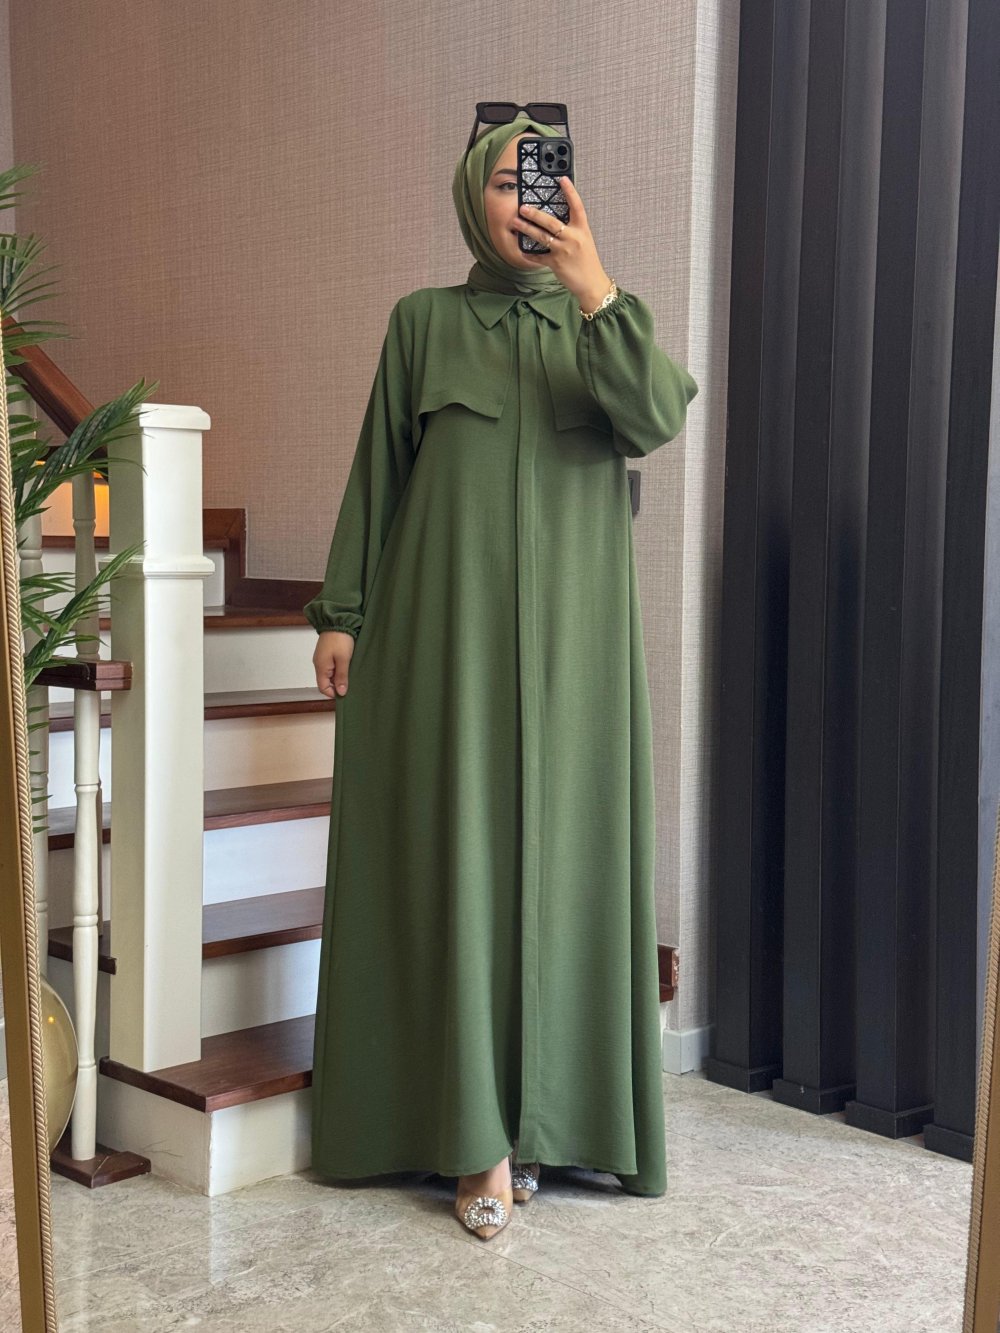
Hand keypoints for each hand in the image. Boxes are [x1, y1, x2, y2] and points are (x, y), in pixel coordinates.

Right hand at [313, 630, 354, 697]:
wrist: (338, 620)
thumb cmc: (340, 639)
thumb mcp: (343, 660)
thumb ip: (341, 677)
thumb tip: (341, 693)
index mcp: (321, 667)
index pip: (322, 688)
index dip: (333, 693)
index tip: (345, 692)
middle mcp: (319, 663)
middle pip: (326, 681)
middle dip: (337, 685)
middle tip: (350, 683)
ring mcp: (322, 657)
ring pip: (329, 673)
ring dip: (339, 676)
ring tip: (350, 674)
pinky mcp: (327, 652)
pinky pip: (331, 665)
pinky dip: (339, 668)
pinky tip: (347, 666)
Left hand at [513, 174, 612, 311]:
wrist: (592, 283)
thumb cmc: (588, 262)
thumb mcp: (584, 241)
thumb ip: (572, 230)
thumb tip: (556, 221)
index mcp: (582, 229)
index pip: (577, 206)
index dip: (570, 191)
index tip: (561, 179)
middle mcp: (573, 237)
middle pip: (551, 221)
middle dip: (535, 214)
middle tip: (523, 207)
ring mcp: (564, 250)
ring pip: (542, 237)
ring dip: (527, 229)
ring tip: (516, 223)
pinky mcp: (556, 263)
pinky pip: (539, 257)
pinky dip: (530, 255)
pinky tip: (522, 251)